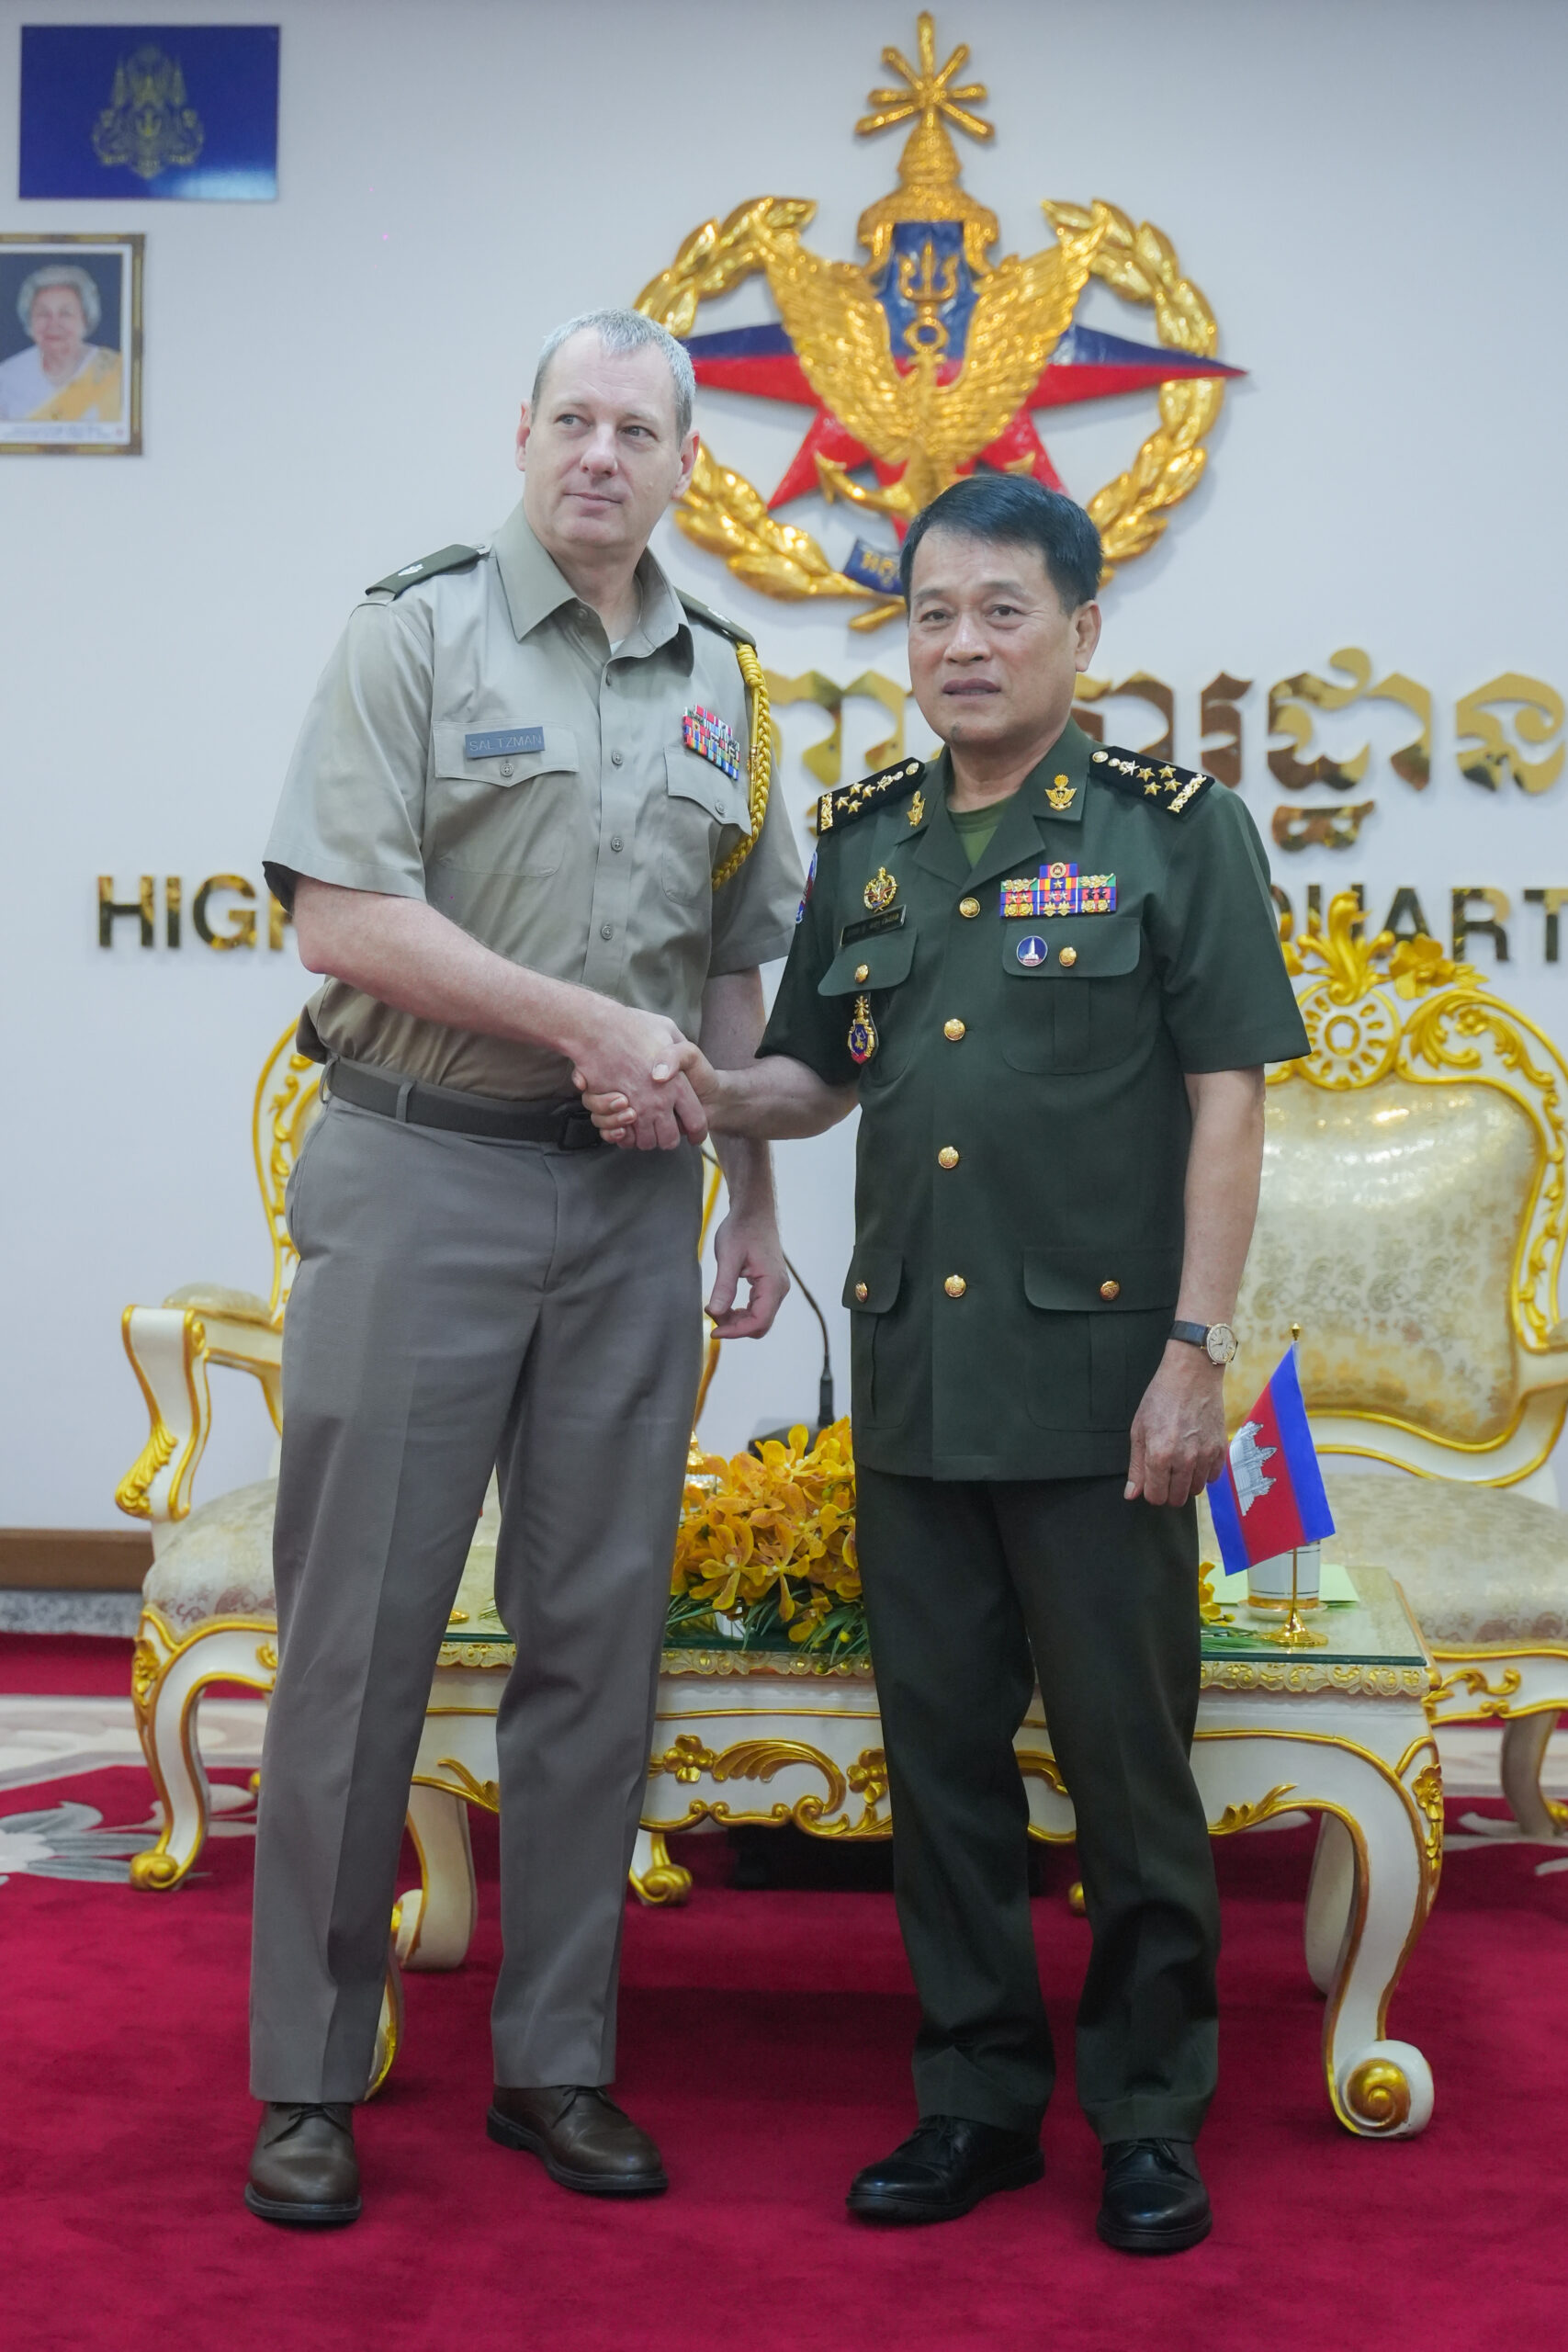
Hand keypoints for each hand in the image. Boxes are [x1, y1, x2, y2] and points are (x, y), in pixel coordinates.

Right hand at [567, 1004, 706, 1150]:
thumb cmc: (632, 1028)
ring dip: (643, 1138)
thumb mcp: (667, 1029)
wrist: (596, 1028)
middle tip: (663, 1131)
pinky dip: (621, 1135)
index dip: (697, 1133)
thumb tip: (681, 1066)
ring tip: (641, 1125)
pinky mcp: (612, 1112)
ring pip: (644, 1142)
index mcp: (678, 1086)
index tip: (695, 1136)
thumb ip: (679, 1049)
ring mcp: (635, 1109)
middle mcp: (658, 1102)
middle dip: (667, 1140)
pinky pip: (620, 1137)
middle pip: (669, 1140)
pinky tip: (622, 1124)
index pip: (696, 1122)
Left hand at [706, 1207, 788, 1338]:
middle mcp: (779, 1289)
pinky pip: (758, 1308)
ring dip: (736, 1320)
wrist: (753, 1211)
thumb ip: (724, 1286)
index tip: (713, 1331)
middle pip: (760, 1325)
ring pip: (759, 1318)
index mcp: (773, 1284)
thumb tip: (714, 1313)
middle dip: (735, 1327)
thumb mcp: (728, 1257)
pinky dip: (740, 1312)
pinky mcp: (770, 1285)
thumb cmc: (742, 1228)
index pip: (758, 1322)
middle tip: (711, 1315)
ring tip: (715, 1307)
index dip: (735, 1332)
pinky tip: (724, 1302)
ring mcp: (776, 1288)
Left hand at [1125, 1342, 1227, 1506]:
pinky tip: (1195, 1456)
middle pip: (1177, 1499)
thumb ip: (1136, 1466)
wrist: (1192, 1375)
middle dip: (1168, 1491)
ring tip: (1180, 1462)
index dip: (1151, 1492)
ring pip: (1195, 1490)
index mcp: (1159, 1455)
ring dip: (1186, 1483)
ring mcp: (1205, 1456)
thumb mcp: (1139, 1429)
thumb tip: (1132, 1494)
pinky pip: (1212, 1477)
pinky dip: (1203, 1473)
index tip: (1151, 1481)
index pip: (1155, 1497)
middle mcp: (1184, 1460)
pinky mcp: (1221, 1450)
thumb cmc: (1161, 1398)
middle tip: (1165, 1473)